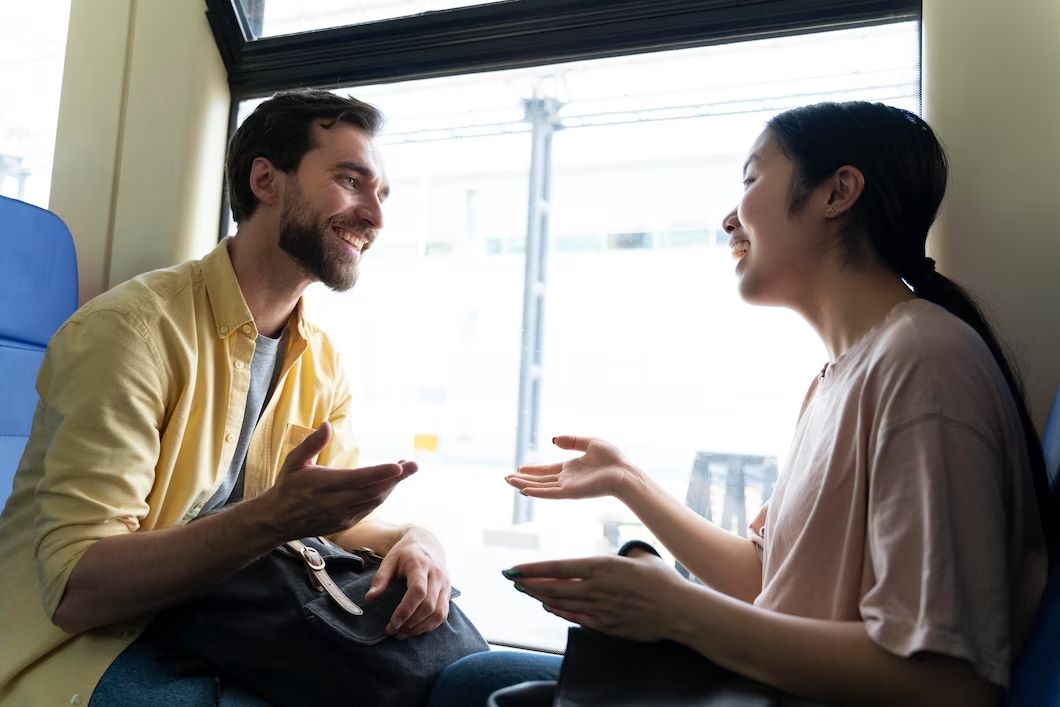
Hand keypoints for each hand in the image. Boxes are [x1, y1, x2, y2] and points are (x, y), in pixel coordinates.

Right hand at [256, 422, 417, 539]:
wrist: (277, 521)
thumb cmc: (287, 487)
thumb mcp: (294, 461)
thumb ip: (312, 444)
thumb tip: (327, 424)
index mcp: (324, 485)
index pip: (358, 478)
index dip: (381, 473)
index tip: (399, 466)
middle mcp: (336, 502)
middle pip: (373, 490)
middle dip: (397, 478)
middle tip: (414, 465)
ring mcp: (343, 515)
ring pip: (374, 501)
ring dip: (392, 486)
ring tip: (406, 470)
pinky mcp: (346, 523)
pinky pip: (369, 508)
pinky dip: (382, 496)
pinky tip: (389, 484)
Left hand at [365, 527, 450, 638]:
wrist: (427, 541)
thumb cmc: (406, 552)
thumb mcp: (389, 559)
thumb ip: (380, 578)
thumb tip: (369, 598)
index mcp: (420, 565)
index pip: (418, 591)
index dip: (405, 610)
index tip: (392, 624)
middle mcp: (436, 575)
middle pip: (429, 605)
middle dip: (411, 623)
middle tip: (393, 631)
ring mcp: (445, 584)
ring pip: (439, 613)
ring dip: (421, 628)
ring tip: (403, 633)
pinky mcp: (448, 591)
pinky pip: (443, 614)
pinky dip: (430, 625)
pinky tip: (416, 629)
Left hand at [503, 554, 688, 641]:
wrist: (680, 611)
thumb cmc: (664, 580)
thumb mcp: (639, 557)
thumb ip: (620, 555)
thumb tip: (617, 554)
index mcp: (602, 567)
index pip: (558, 568)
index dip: (533, 569)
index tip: (514, 569)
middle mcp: (596, 589)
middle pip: (553, 587)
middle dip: (530, 583)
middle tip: (513, 580)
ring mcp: (600, 610)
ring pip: (560, 603)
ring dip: (540, 597)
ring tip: (525, 591)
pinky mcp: (606, 625)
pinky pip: (575, 618)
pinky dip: (559, 612)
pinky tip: (548, 607)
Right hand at [505, 436, 641, 500]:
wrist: (624, 472)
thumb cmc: (612, 459)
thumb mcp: (590, 443)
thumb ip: (571, 441)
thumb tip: (552, 439)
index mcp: (571, 468)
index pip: (547, 471)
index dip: (533, 470)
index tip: (519, 469)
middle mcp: (567, 479)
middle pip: (540, 480)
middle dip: (523, 479)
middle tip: (506, 478)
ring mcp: (568, 487)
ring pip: (541, 487)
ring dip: (524, 485)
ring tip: (509, 482)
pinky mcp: (571, 492)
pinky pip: (549, 493)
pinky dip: (536, 492)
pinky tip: (523, 489)